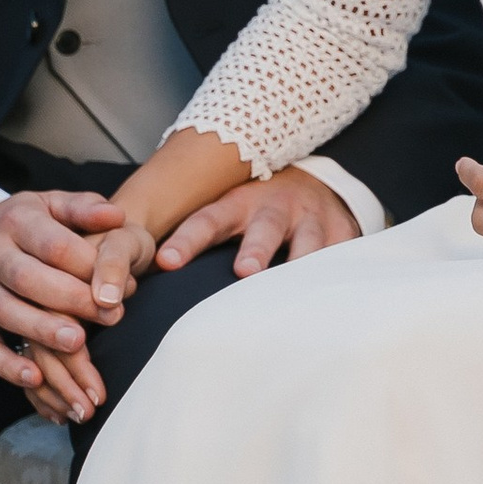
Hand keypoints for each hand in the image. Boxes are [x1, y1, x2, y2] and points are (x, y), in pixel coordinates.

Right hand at [0, 190, 126, 425]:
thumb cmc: (21, 226)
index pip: (54, 244)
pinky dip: (6, 365)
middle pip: (29, 278)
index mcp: (15, 221)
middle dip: (72, 299)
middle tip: (112, 316)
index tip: (124, 284)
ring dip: (42, 330)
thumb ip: (83, 208)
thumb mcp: (48, 205)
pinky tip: (35, 378)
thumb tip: (117, 217)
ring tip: (78, 343)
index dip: (90, 265)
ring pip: (6, 312)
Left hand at [157, 164, 360, 278]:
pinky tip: (331, 298)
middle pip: (263, 228)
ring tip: (293, 288)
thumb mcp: (231, 211)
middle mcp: (276, 207)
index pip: (208, 220)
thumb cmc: (260, 211)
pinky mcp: (343, 233)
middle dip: (255, 249)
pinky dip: (335, 274)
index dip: (188, 239)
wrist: (318, 185)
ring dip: (299, 262)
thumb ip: (197, 236)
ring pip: (307, 243)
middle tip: (244, 271)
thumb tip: (139, 268)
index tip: (167, 261)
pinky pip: (340, 256)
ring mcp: (312, 220)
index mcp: (239, 204)